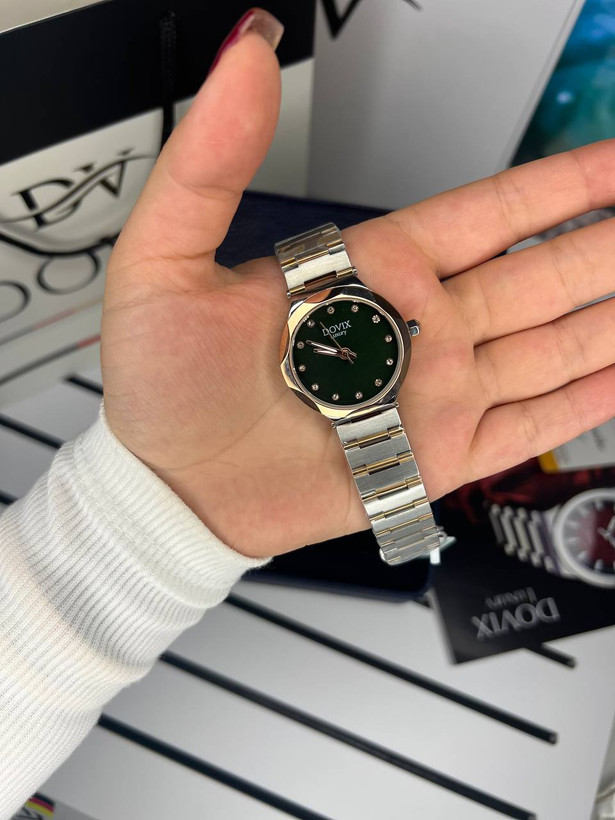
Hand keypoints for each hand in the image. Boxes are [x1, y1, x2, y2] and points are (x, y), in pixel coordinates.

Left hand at [102, 12, 614, 558]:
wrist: (171, 487)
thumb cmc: (163, 382)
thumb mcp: (166, 258)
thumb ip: (214, 159)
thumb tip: (247, 57)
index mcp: (371, 268)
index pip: (491, 213)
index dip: (562, 184)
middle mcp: (416, 326)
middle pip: (541, 275)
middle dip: (607, 246)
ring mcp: (436, 391)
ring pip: (552, 344)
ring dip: (609, 316)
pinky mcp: (439, 455)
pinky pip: (531, 424)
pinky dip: (584, 400)